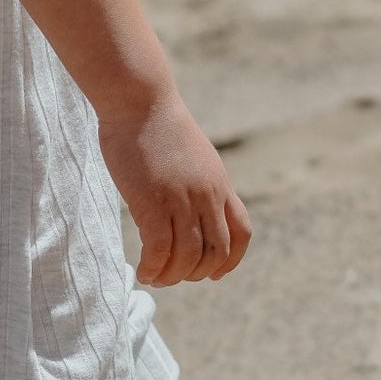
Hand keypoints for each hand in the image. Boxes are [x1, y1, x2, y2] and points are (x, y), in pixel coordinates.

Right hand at [98, 90, 250, 287]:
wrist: (139, 102)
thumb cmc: (157, 124)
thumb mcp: (193, 155)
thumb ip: (198, 181)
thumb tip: (190, 202)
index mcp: (219, 184)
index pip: (241, 232)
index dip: (231, 260)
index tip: (214, 274)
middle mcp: (206, 196)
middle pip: (215, 252)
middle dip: (196, 273)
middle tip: (174, 276)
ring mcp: (181, 200)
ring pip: (188, 257)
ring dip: (172, 276)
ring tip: (155, 278)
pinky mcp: (153, 202)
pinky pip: (159, 250)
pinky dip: (153, 268)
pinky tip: (142, 272)